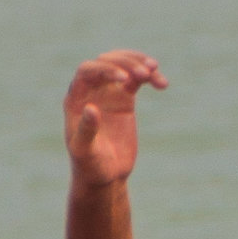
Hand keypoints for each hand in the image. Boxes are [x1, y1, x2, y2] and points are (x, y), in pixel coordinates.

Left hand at [63, 50, 167, 185]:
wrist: (106, 176)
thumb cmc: (90, 166)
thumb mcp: (85, 151)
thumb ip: (86, 130)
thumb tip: (91, 108)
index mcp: (75, 99)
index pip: (88, 70)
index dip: (105, 69)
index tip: (124, 79)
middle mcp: (91, 91)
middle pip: (106, 62)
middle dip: (125, 63)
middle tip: (144, 74)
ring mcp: (108, 94)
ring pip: (123, 65)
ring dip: (139, 64)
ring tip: (154, 71)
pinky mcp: (124, 99)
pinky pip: (137, 79)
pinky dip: (150, 77)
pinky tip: (162, 84)